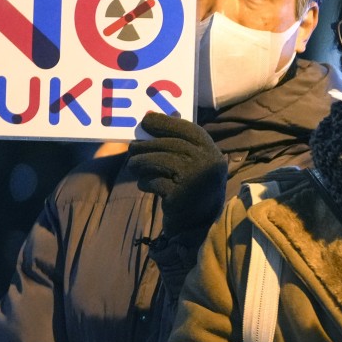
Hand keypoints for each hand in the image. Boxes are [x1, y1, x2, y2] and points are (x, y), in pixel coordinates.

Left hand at [126, 113, 228, 235]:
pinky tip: (145, 186)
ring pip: (156, 161)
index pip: (187, 129)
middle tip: (131, 151)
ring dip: (140, 164)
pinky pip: (153, 181)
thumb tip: (149, 117)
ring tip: (134, 168)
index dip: (165, 123)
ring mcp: (194, 178)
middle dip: (144, 147)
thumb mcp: (192, 162)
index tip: (145, 121)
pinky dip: (145, 183)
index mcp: (210, 150)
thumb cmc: (190, 187)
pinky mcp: (180, 194)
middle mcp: (206, 161)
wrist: (197, 224)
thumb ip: (177, 142)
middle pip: (167, 144)